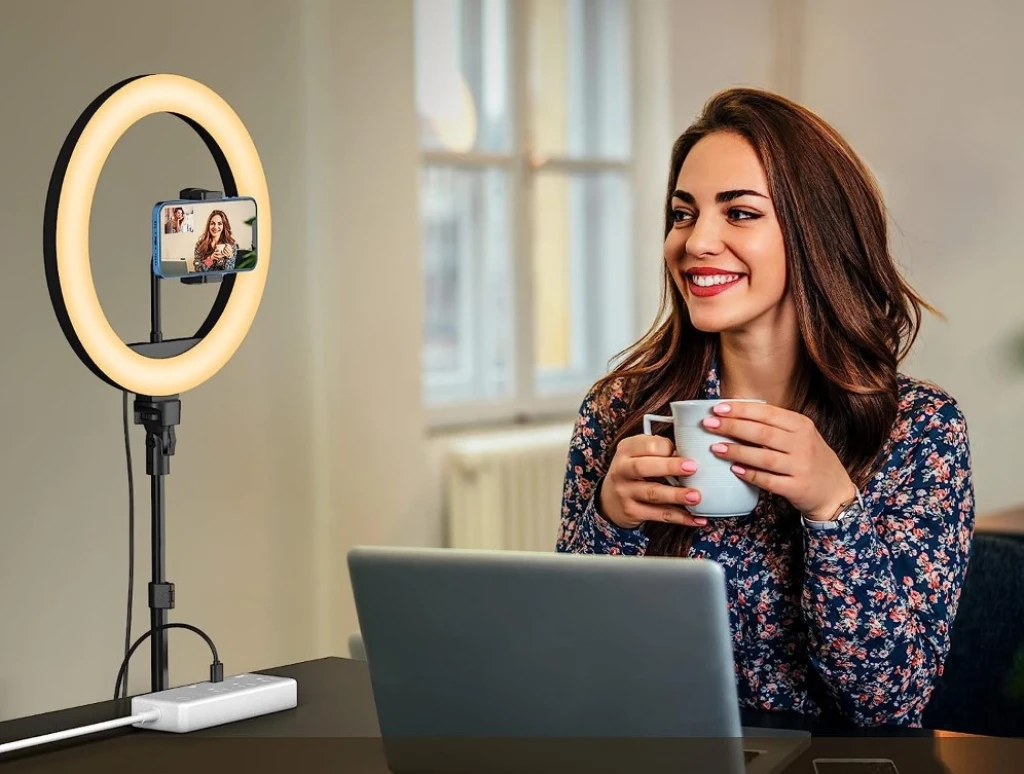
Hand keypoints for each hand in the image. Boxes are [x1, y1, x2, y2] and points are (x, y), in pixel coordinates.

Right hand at [598, 433, 707, 528]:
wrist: (610, 500)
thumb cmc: (632, 472)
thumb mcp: (637, 455)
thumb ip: (657, 451)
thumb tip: (688, 455)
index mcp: (626, 450)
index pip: (646, 445)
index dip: (667, 448)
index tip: (686, 452)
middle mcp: (621, 470)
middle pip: (643, 467)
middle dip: (669, 467)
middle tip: (692, 468)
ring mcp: (625, 492)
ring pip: (652, 493)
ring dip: (675, 495)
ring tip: (695, 496)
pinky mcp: (632, 512)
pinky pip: (659, 515)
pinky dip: (680, 517)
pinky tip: (696, 518)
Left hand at [701, 401, 857, 521]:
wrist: (835, 491)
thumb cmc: (809, 458)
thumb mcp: (800, 436)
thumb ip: (774, 426)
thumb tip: (734, 416)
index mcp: (801, 425)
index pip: (767, 413)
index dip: (741, 410)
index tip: (718, 408)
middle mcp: (803, 444)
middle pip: (762, 432)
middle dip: (732, 427)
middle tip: (709, 425)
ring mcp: (801, 467)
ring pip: (763, 457)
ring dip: (737, 451)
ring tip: (715, 448)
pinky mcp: (797, 488)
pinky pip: (768, 480)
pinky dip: (750, 475)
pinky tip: (735, 470)